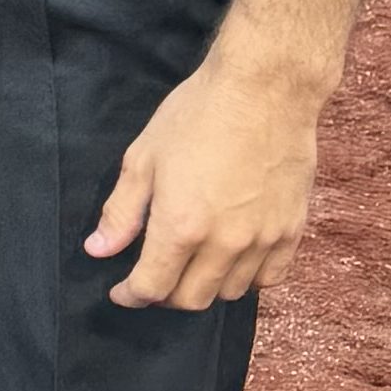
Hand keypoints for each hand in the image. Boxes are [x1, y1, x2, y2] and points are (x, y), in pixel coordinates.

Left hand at [86, 34, 327, 310]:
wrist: (264, 90)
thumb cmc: (197, 115)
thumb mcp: (144, 157)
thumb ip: (121, 211)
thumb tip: (99, 250)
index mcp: (180, 226)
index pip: (152, 287)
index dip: (131, 295)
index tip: (121, 291)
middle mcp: (224, 243)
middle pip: (191, 299)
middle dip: (164, 295)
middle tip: (153, 275)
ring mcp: (262, 240)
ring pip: (231, 293)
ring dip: (205, 287)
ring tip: (192, 264)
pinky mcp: (291, 230)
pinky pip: (270, 277)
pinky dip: (248, 278)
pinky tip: (233, 259)